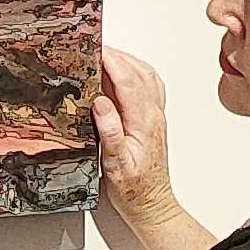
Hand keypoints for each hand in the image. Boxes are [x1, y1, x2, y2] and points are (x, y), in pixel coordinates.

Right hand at [91, 46, 182, 234]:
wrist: (152, 204)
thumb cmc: (133, 189)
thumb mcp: (116, 165)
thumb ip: (110, 132)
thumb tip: (101, 103)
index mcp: (143, 123)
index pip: (129, 82)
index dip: (112, 62)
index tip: (96, 49)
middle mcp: (153, 115)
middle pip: (139, 72)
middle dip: (117, 54)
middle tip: (94, 46)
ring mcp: (155, 115)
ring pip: (146, 76)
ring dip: (127, 60)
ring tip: (105, 54)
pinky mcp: (152, 119)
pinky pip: (149, 86)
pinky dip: (135, 71)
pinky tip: (122, 72)